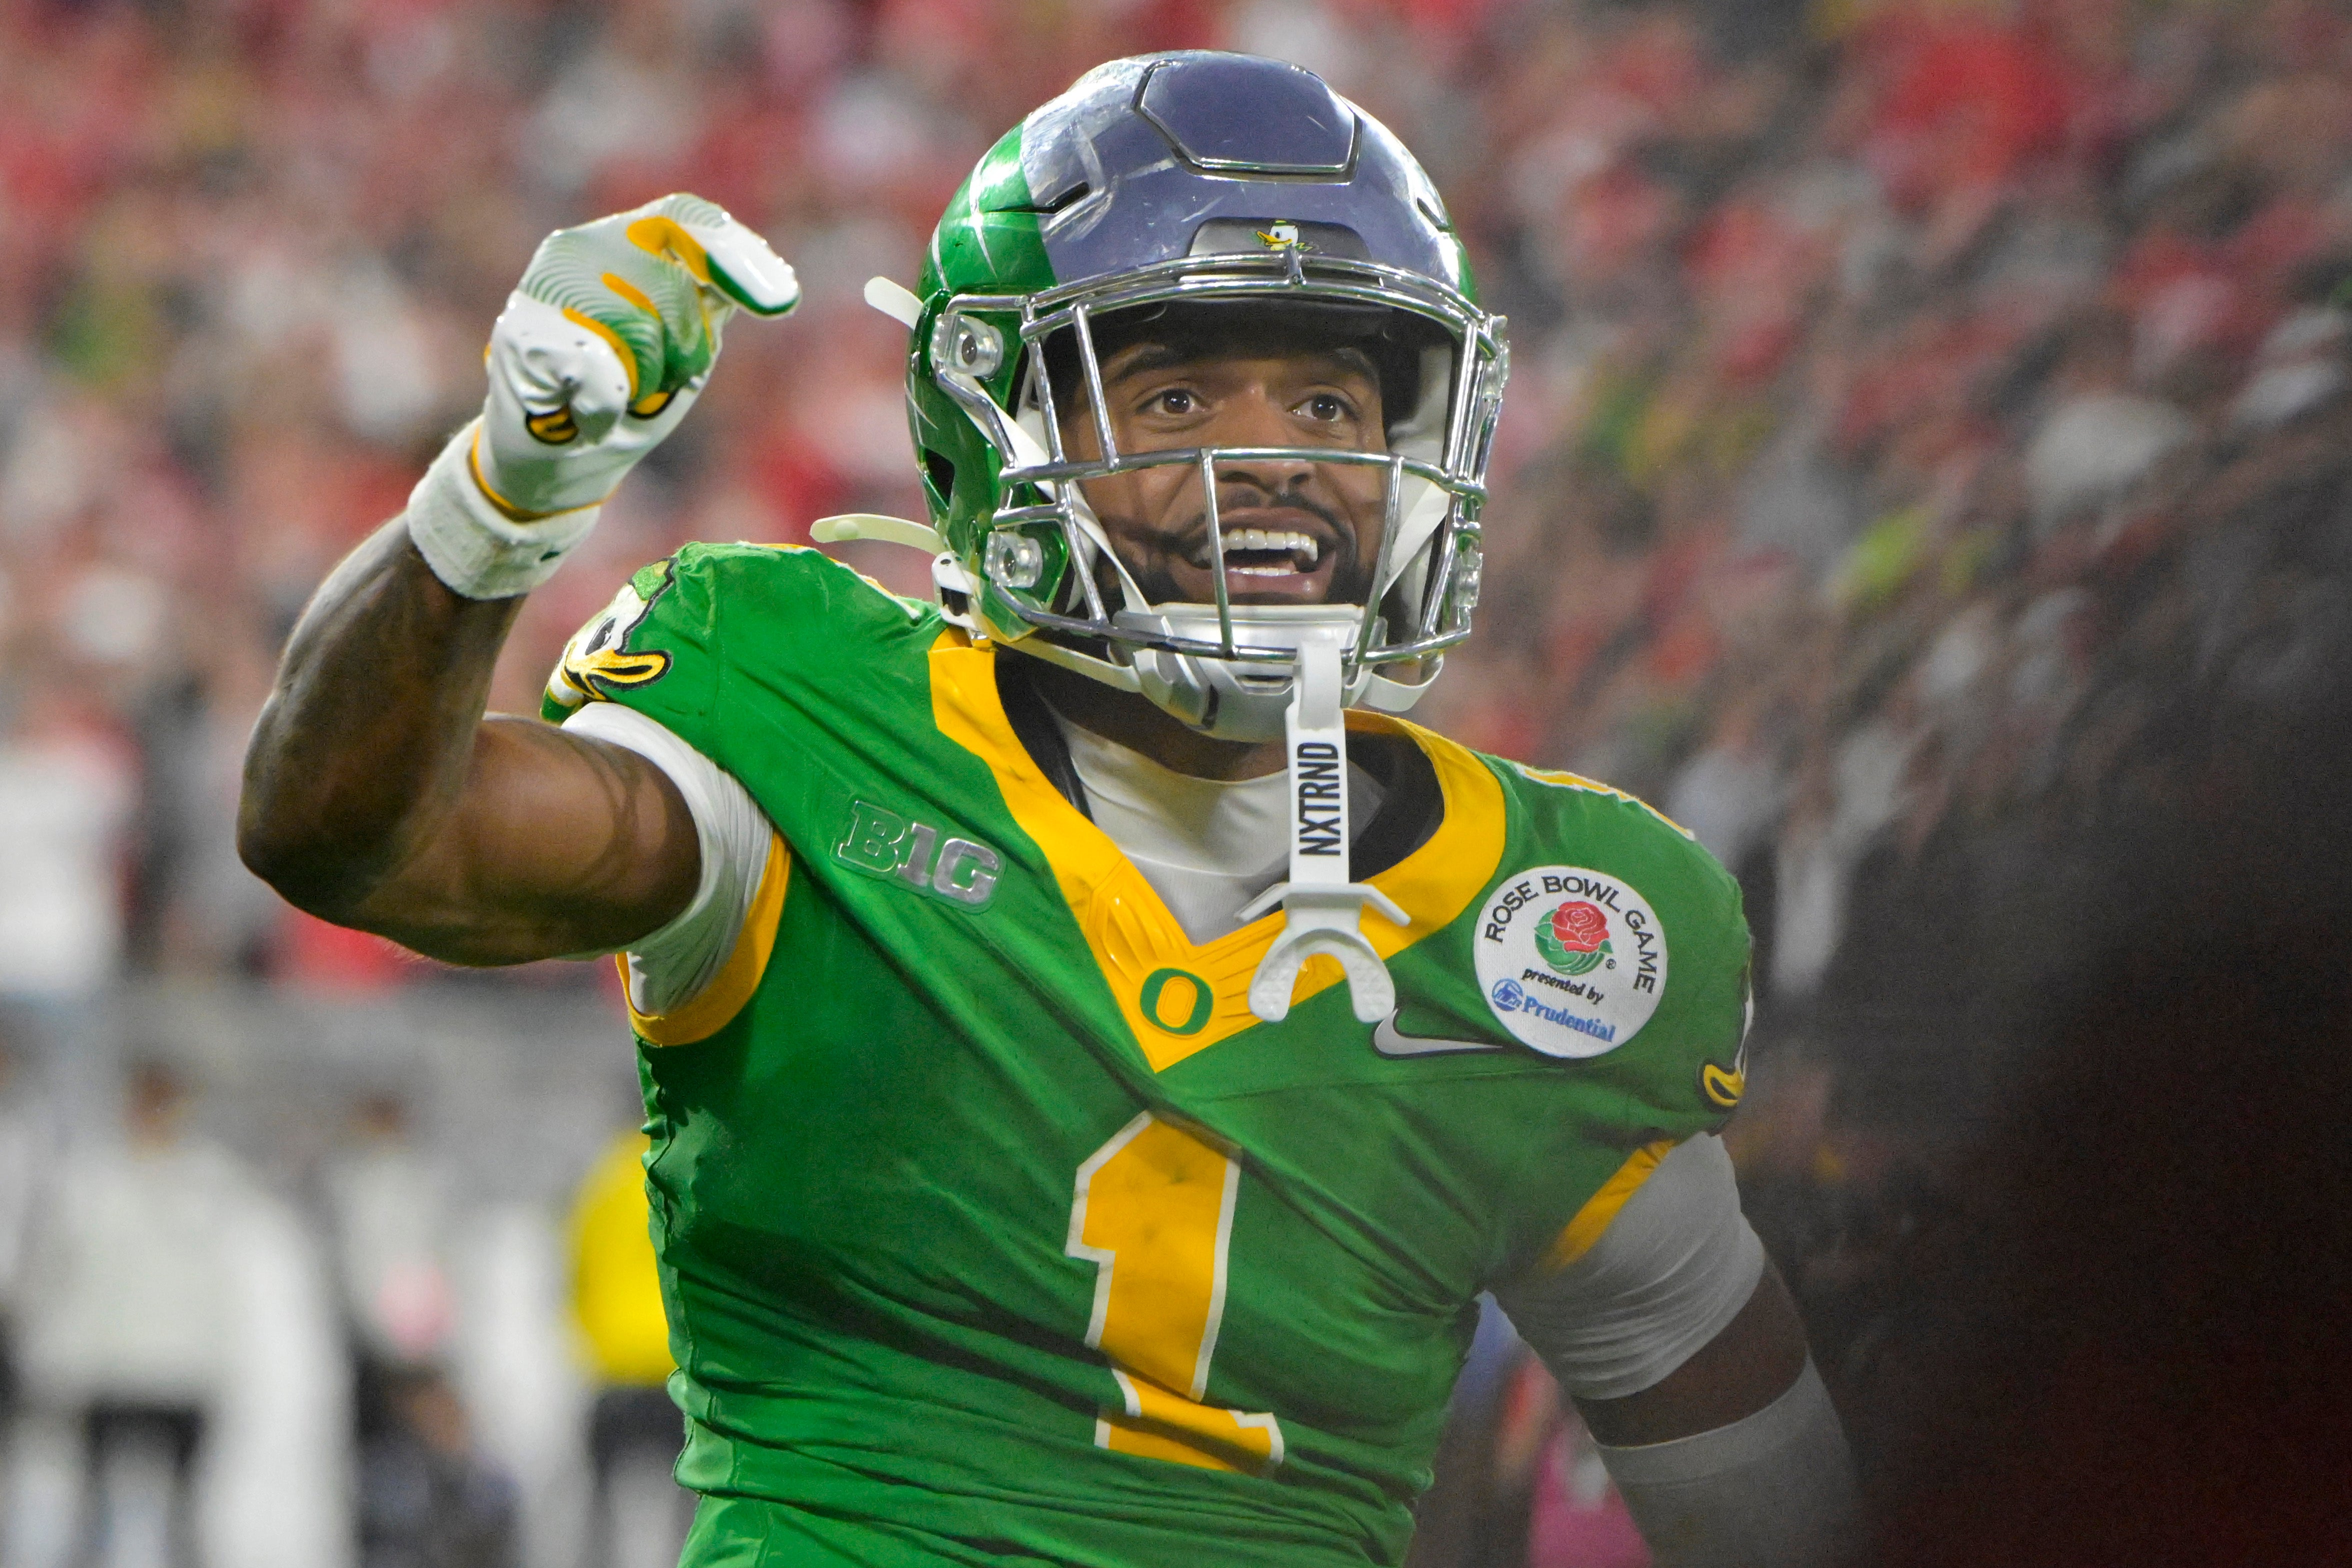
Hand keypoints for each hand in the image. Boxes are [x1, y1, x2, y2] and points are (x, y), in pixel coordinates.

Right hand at [473, 192, 798, 518]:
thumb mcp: (687, 342)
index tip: (779, 300)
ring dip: (643, 380)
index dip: (733, 253)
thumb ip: (715, 300)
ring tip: (617, 393)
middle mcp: (583, 246)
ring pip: (637, 327)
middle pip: (672, 284)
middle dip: (682, 346)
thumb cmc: (629, 395)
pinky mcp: (522, 334)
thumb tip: (773, 281)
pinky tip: (587, 414)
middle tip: (655, 379)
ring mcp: (547, 286)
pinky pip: (601, 373)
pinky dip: (606, 409)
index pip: (686, 216)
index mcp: (630, 239)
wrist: (557, 457)